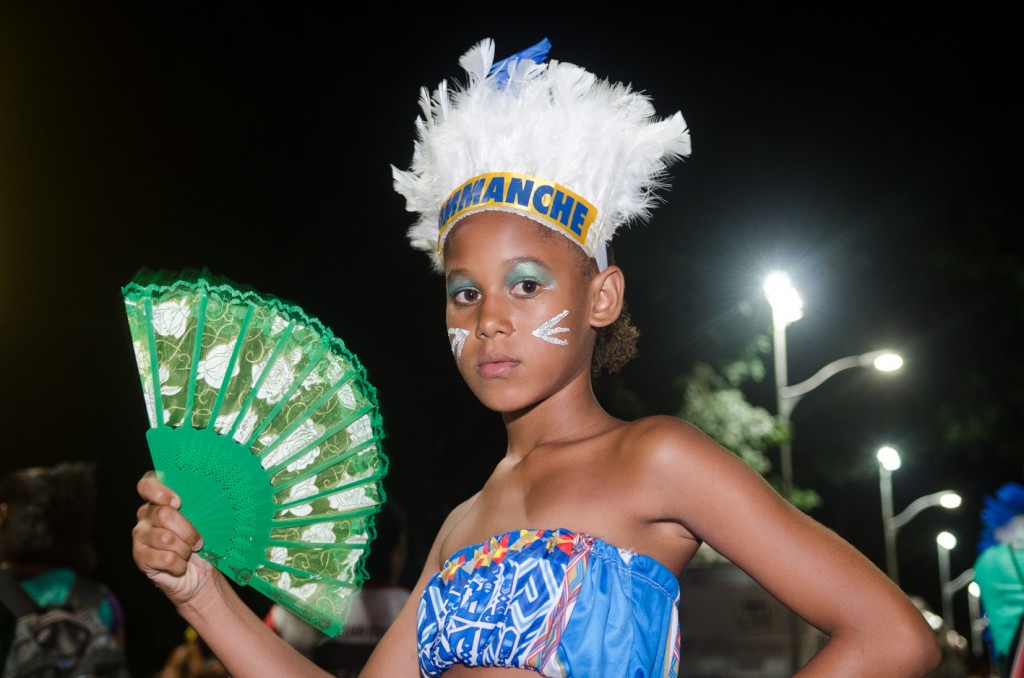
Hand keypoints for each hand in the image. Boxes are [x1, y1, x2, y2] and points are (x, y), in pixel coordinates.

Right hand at [132, 471, 216, 606]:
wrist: (198, 574)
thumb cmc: (200, 543)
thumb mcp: (203, 523)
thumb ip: (198, 509)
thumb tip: (207, 500)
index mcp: (159, 501)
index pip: (147, 485)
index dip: (159, 491)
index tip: (178, 502)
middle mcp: (146, 515)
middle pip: (163, 514)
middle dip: (187, 530)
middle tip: (197, 541)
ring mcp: (140, 536)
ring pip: (165, 538)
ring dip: (184, 549)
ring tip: (188, 554)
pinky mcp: (139, 557)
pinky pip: (164, 558)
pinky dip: (179, 564)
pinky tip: (180, 566)